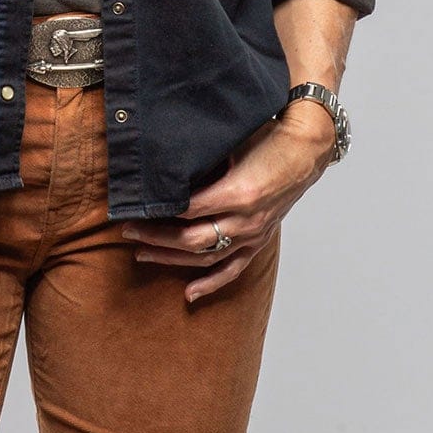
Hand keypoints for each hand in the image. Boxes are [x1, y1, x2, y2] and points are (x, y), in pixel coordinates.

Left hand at [117, 100, 337, 303]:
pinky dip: (211, 283)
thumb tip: (163, 167)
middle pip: (191, 239)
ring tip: (142, 254)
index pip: (186, 211)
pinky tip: (189, 293)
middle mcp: (245, 220)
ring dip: (172, 259)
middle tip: (127, 231)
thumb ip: (201, 159)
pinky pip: (233, 269)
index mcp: (237, 193)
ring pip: (206, 257)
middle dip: (155, 237)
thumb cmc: (267, 139)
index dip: (157, 212)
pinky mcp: (259, 241)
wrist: (304, 149)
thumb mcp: (231, 143)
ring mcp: (253, 234)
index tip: (133, 209)